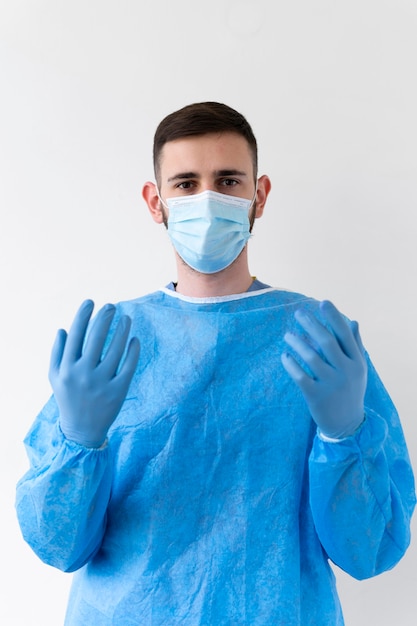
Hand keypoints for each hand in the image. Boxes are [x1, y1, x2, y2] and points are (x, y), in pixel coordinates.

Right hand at [49, 299, 139, 446]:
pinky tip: (134, 339)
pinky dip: (132, 351)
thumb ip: (57, 353)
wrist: (82, 431)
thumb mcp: (55, 377)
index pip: (76, 335)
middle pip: (96, 338)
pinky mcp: (117, 392)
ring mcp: (101, 383)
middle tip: (112, 306)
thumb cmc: (68, 399)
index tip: (91, 302)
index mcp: (66, 368)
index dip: (83, 315)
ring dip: (122, 330)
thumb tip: (63, 329)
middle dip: (104, 317)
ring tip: (126, 318)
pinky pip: (128, 366)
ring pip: (115, 349)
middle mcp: (83, 374)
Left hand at [281, 300, 366, 438]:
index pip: (345, 334)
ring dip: (297, 342)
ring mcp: (331, 384)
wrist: (347, 425)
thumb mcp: (358, 369)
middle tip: (298, 313)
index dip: (334, 317)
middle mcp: (346, 371)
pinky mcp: (316, 396)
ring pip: (311, 357)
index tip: (322, 302)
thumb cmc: (350, 391)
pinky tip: (284, 356)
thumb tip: (354, 321)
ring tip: (287, 335)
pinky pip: (300, 375)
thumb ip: (356, 345)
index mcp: (357, 362)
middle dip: (312, 324)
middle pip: (327, 341)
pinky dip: (290, 364)